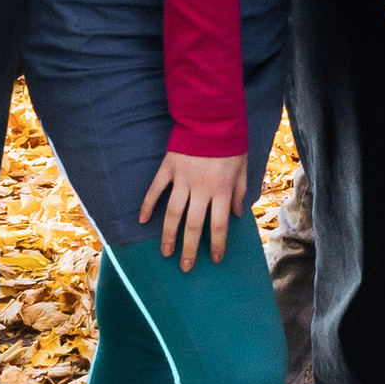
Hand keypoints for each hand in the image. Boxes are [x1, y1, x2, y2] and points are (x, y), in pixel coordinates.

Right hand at [139, 142, 249, 269]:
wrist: (211, 116)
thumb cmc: (231, 143)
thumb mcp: (242, 167)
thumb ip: (241, 191)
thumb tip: (238, 214)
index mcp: (222, 190)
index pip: (219, 225)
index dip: (216, 245)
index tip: (213, 260)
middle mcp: (201, 189)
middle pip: (194, 225)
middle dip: (189, 249)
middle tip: (185, 267)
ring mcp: (182, 179)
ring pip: (173, 213)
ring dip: (168, 235)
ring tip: (165, 252)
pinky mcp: (168, 169)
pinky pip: (155, 190)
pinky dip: (147, 205)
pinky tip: (142, 220)